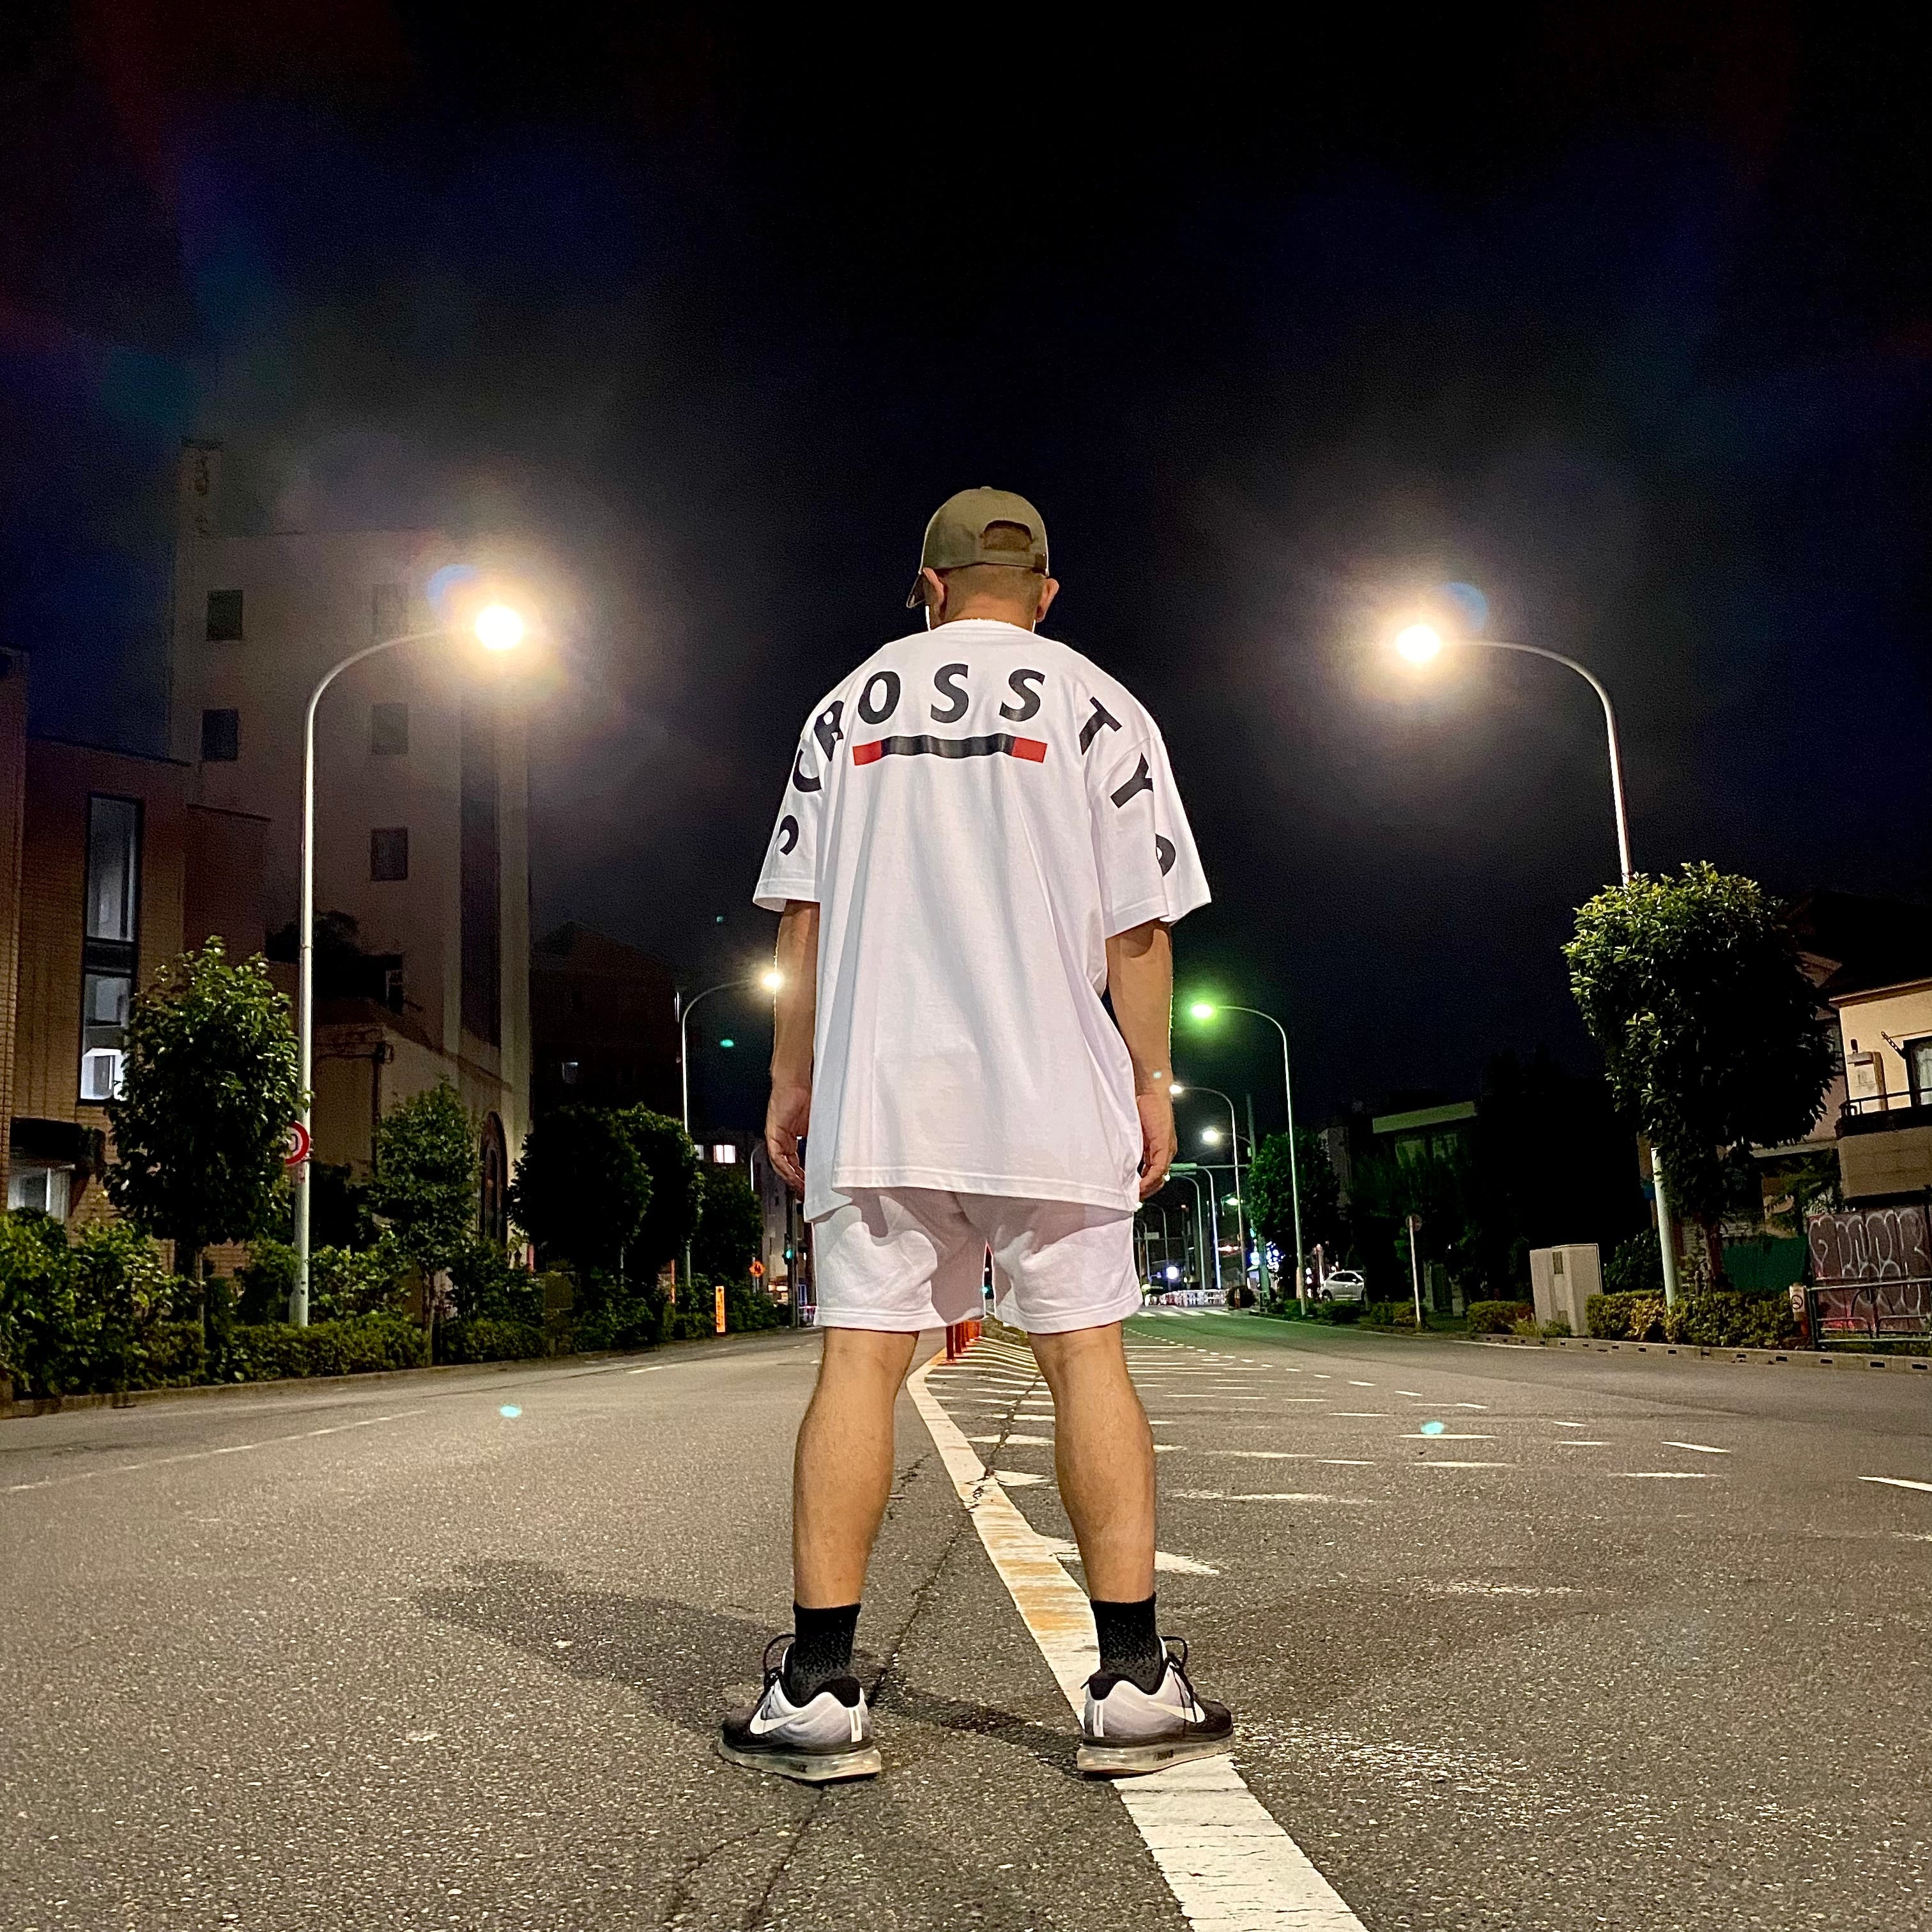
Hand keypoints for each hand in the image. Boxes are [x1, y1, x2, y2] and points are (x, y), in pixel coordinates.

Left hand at [766, 1080, 811, 1195]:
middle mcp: (784, 1141)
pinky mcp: (773, 1134)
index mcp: (793, 1139)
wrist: (796, 1079)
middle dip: (798, 1183)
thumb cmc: (808, 1096)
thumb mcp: (819, 1124)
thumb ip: (821, 1140)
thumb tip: (833, 1156)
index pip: (798, 1164)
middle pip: (789, 1168)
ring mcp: (777, 1138)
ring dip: (792, 1179)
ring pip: (781, 1166)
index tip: (813, 1188)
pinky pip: (777, 1157)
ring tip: (803, 1189)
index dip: (805, 1178)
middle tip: (808, 1195)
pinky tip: (794, 1176)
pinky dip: (785, 1168)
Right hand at [1135, 1089, 1176, 1199]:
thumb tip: (1120, 1160)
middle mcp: (1165, 1151)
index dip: (1143, 1186)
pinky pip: (1158, 1170)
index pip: (1153, 1174)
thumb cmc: (1141, 1104)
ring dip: (1146, 1189)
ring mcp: (1166, 1149)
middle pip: (1158, 1180)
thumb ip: (1130, 1146)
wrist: (1149, 1089)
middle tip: (1131, 1198)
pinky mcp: (1164, 1145)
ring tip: (1133, 1195)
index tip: (1131, 1192)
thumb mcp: (1132, 1131)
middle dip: (1145, 1191)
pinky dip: (1148, 1180)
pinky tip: (1139, 1186)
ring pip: (1159, 1178)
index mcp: (1158, 1148)